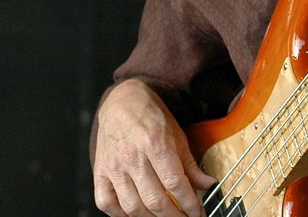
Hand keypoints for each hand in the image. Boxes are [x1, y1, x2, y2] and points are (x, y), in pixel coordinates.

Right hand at [93, 79, 215, 215]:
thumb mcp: (177, 135)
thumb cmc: (150, 117)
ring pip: (132, 206)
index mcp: (155, 144)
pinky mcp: (100, 171)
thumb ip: (190, 164)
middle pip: (154, 199)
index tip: (197, 212)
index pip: (175, 183)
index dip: (189, 203)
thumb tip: (207, 185)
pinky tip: (136, 214)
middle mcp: (133, 156)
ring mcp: (114, 166)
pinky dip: (120, 215)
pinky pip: (106, 202)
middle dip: (173, 216)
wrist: (122, 101)